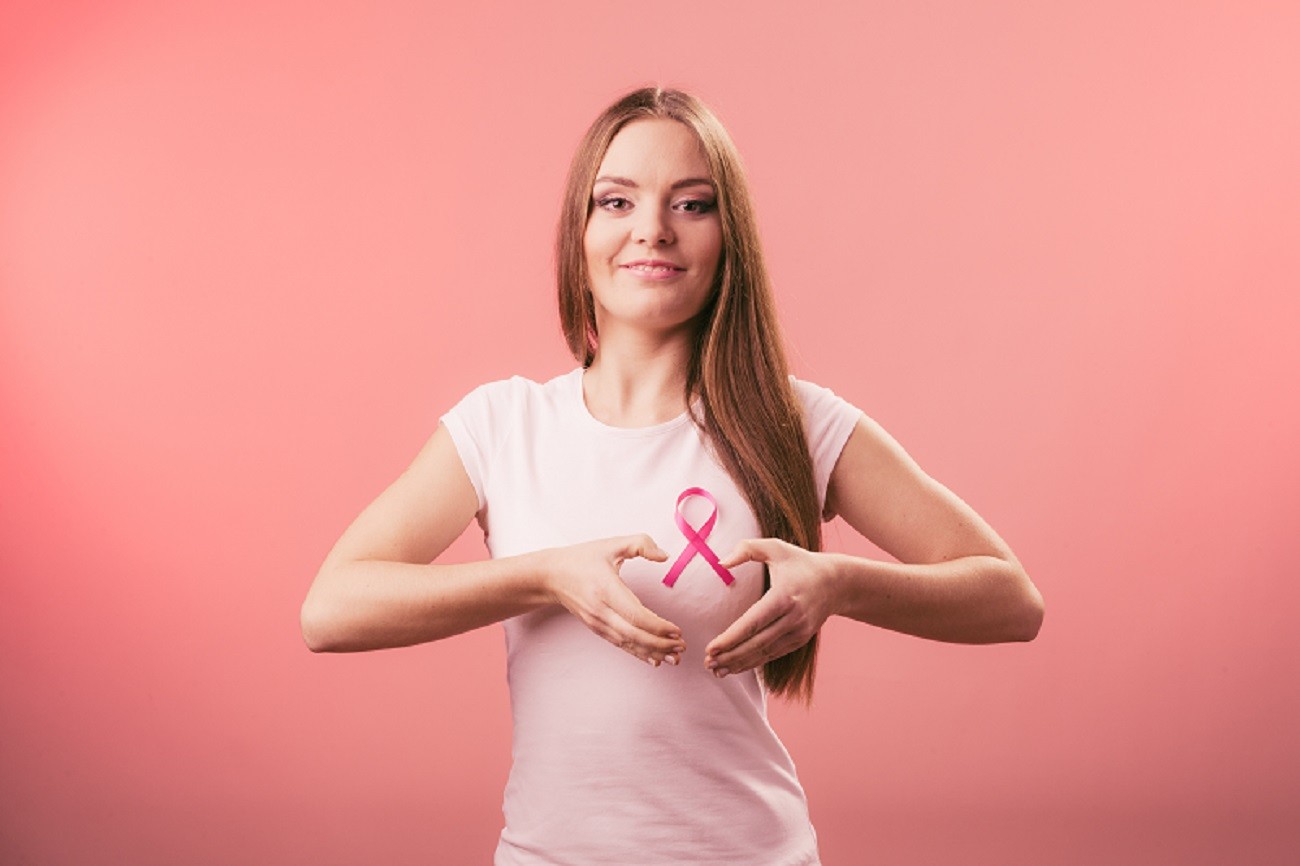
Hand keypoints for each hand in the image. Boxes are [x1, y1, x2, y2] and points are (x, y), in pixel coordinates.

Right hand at [541, 534, 685, 666]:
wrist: (551, 576)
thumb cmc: (583, 558)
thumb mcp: (612, 544)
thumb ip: (641, 544)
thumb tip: (664, 556)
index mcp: (606, 588)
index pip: (635, 614)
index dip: (658, 626)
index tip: (677, 630)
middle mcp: (600, 610)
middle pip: (633, 635)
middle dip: (660, 644)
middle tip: (682, 646)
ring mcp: (597, 622)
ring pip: (627, 643)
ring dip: (653, 652)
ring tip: (675, 657)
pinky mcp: (596, 628)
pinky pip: (620, 644)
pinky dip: (638, 653)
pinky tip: (654, 660)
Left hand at [704, 539, 838, 676]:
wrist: (836, 583)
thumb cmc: (800, 562)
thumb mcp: (775, 548)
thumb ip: (747, 549)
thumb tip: (721, 562)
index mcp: (784, 596)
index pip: (753, 622)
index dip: (731, 638)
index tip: (711, 648)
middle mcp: (793, 618)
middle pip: (757, 643)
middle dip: (730, 656)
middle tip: (707, 662)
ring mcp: (798, 631)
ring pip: (764, 653)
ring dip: (739, 663)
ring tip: (715, 669)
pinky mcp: (800, 639)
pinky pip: (773, 654)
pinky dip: (754, 663)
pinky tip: (735, 667)